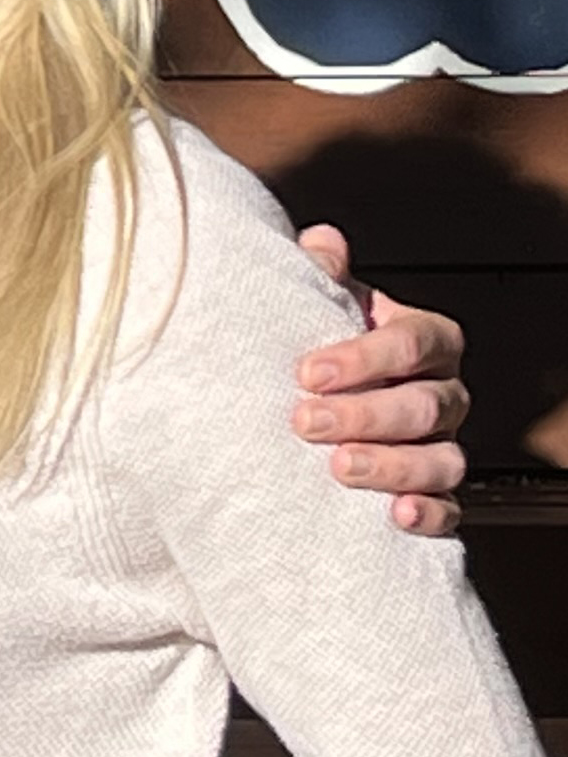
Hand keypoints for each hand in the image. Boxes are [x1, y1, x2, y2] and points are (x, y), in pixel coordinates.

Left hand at [292, 224, 469, 534]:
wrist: (320, 392)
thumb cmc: (325, 342)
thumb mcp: (322, 302)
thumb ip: (323, 273)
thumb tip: (321, 241)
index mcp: (426, 341)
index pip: (415, 342)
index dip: (365, 357)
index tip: (306, 370)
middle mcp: (445, 394)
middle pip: (426, 406)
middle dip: (365, 414)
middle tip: (305, 419)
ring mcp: (444, 445)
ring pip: (443, 460)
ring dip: (392, 466)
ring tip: (338, 467)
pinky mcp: (436, 492)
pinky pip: (451, 510)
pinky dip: (430, 514)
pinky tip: (396, 515)